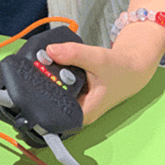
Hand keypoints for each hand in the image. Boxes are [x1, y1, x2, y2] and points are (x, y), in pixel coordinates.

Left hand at [45, 39, 159, 124]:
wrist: (132, 68)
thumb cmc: (119, 69)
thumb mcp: (97, 59)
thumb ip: (74, 54)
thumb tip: (49, 51)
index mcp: (83, 113)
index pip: (54, 113)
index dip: (41, 98)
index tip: (32, 81)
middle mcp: (77, 112)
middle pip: (51, 100)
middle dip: (43, 82)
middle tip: (37, 63)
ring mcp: (75, 102)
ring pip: (54, 91)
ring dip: (48, 77)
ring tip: (43, 61)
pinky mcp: (75, 92)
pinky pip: (60, 84)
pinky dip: (56, 73)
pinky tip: (52, 62)